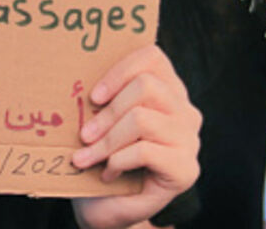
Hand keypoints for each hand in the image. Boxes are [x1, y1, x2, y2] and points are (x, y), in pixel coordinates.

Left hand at [69, 46, 200, 228]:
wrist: (108, 208)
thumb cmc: (101, 157)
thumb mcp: (101, 120)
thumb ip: (103, 95)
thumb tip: (76, 75)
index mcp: (168, 90)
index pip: (152, 57)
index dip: (119, 70)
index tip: (94, 96)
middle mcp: (185, 111)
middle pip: (146, 86)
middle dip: (108, 112)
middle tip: (84, 134)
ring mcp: (189, 139)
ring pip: (142, 119)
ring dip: (106, 140)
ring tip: (86, 156)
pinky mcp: (186, 168)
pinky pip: (145, 150)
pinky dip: (117, 161)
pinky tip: (107, 173)